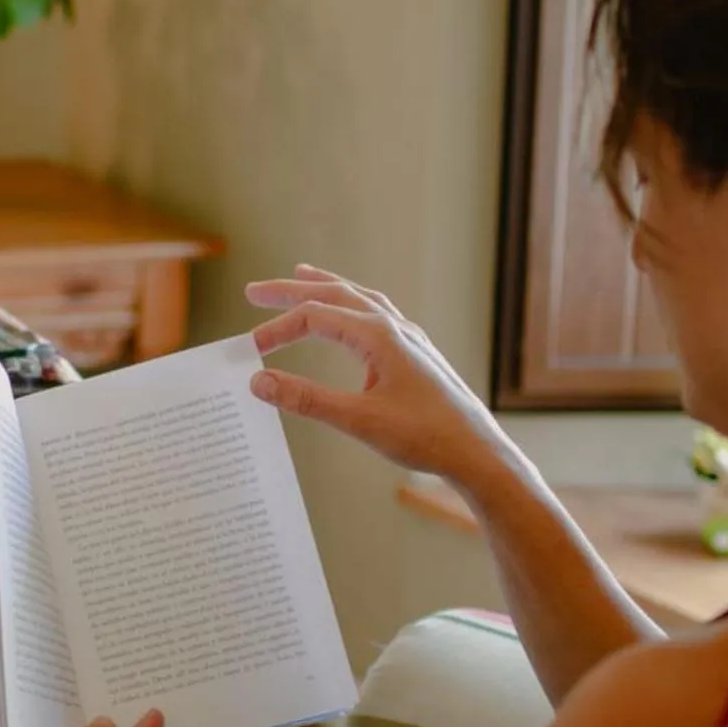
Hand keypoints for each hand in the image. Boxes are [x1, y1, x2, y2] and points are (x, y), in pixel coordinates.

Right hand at [247, 265, 521, 491]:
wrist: (477, 452)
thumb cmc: (425, 436)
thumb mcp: (358, 420)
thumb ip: (306, 399)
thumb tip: (259, 382)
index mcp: (379, 336)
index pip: (315, 317)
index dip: (278, 329)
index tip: (250, 350)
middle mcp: (394, 327)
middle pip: (334, 294)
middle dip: (292, 290)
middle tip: (254, 291)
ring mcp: (407, 337)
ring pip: (359, 298)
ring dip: (325, 287)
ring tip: (300, 274)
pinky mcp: (414, 353)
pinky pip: (377, 313)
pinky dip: (352, 304)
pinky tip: (348, 314)